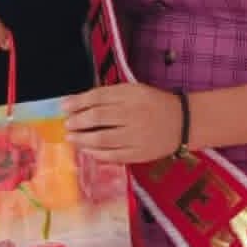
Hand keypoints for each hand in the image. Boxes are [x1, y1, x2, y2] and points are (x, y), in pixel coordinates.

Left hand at [63, 84, 184, 164]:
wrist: (183, 122)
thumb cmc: (154, 104)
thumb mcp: (134, 91)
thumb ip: (109, 95)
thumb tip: (79, 102)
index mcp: (132, 95)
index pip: (98, 97)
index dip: (78, 102)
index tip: (64, 106)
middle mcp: (133, 114)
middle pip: (98, 117)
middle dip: (77, 121)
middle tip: (67, 124)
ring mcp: (136, 136)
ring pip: (102, 139)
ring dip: (82, 139)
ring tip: (72, 138)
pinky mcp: (139, 153)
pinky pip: (112, 155)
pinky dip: (96, 153)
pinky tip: (86, 150)